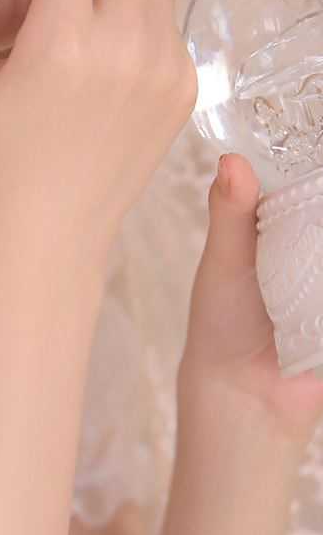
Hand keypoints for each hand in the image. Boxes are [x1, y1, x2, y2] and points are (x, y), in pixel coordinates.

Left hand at [179, 151, 322, 448]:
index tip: (321, 137)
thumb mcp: (224, 263)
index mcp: (281, 226)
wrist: (244, 397)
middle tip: (319, 226)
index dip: (316, 166)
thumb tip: (232, 159)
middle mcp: (312, 247)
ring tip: (318, 265)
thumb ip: (231, 214)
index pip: (310, 184)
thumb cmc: (221, 326)